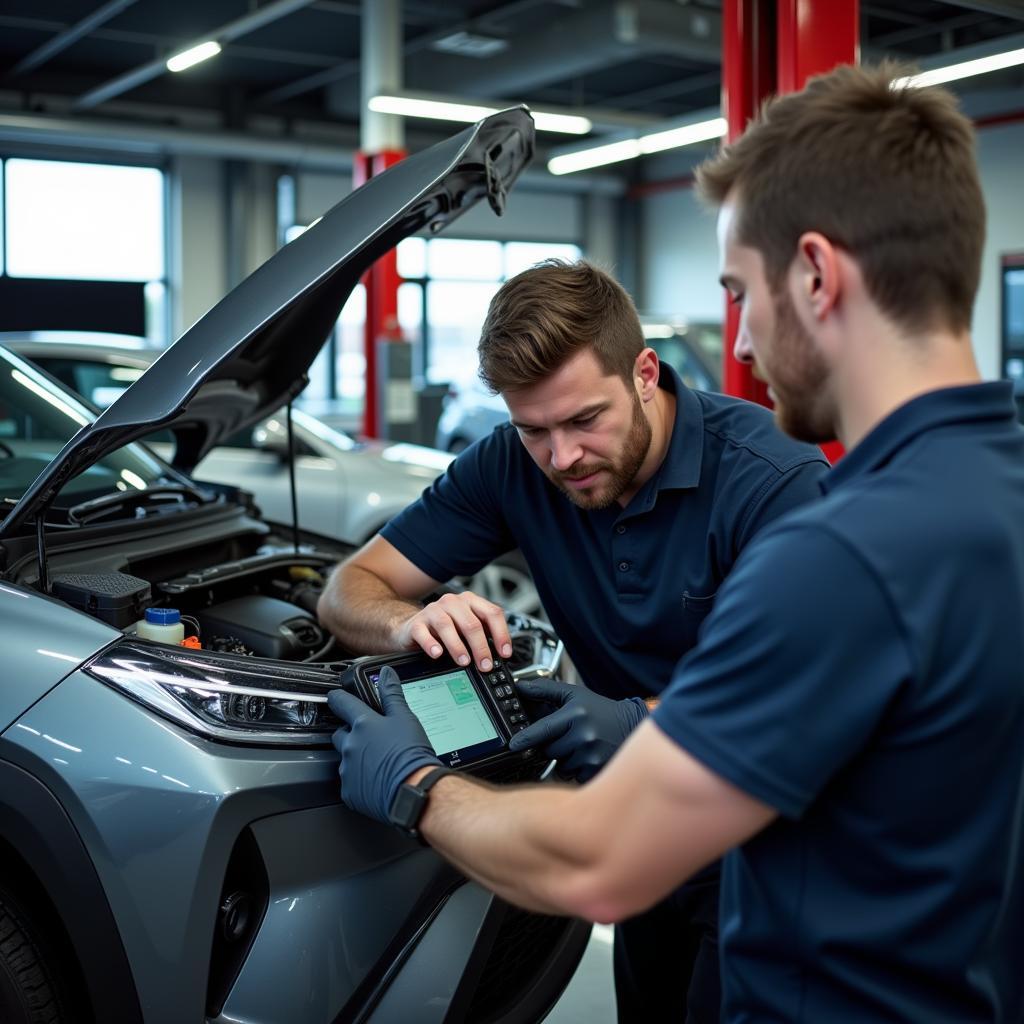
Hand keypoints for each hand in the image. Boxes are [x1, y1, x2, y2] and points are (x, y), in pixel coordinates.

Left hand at [327, 666, 440, 823]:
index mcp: (363, 724)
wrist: (414, 790)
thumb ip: (392, 694)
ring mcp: (348, 769)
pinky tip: (376, 778)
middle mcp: (350, 745)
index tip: (335, 696)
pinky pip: (350, 781)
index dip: (338, 697)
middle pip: (341, 733)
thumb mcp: (405, 717)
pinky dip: (360, 779)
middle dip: (351, 733)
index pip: (342, 703)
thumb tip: (386, 674)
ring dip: (357, 757)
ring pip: (346, 758)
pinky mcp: (350, 791)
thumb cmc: (411, 754)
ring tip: (378, 760)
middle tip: (371, 737)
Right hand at [395, 591, 512, 672]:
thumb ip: (482, 636)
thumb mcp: (466, 629)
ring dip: (458, 646)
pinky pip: (423, 632)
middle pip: (471, 623)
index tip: (504, 653)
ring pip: (447, 626)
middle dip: (481, 647)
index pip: (492, 613)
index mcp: (470, 602)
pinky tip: (437, 653)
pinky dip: (431, 644)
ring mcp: (433, 611)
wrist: (413, 628)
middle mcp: (453, 603)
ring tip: (464, 661)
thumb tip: (498, 656)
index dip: (501, 634)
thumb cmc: (443, 630)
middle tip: (484, 664)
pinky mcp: (416, 623)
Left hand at [508, 679, 648, 782]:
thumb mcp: (574, 694)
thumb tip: (520, 687)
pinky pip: (573, 776)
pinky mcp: (597, 771)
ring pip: (561, 765)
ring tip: (582, 746)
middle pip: (549, 750)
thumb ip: (546, 690)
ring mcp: (591, 755)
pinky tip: (588, 757)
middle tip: (569, 736)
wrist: (632, 727)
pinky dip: (577, 769)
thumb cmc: (601, 711)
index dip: (525, 738)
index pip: (543, 729)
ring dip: (566, 759)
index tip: (513, 745)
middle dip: (554, 745)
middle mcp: (584, 735)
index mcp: (576, 714)